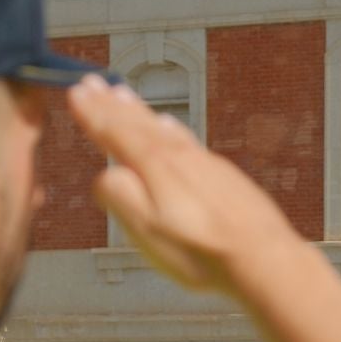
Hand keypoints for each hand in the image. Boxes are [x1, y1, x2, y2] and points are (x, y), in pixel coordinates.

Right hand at [70, 76, 302, 294]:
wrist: (264, 258)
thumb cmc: (203, 252)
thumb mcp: (146, 230)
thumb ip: (119, 197)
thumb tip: (106, 174)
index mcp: (154, 166)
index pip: (115, 132)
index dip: (93, 113)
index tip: (76, 93)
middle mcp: (180, 157)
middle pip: (138, 123)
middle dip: (112, 104)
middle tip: (93, 83)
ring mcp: (205, 164)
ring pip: (164, 128)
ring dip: (140, 111)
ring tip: (124, 95)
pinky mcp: (226, 177)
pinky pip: (189, 140)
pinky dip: (172, 128)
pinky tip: (172, 126)